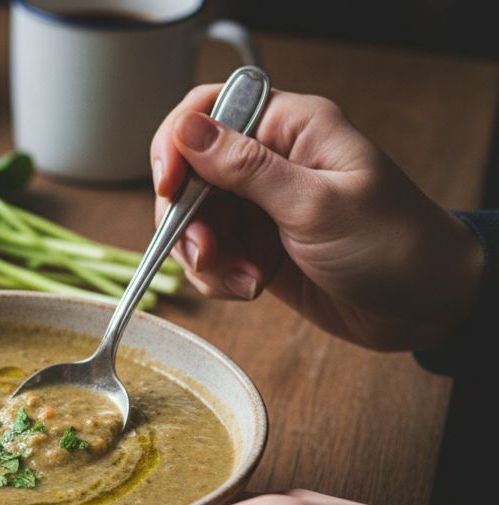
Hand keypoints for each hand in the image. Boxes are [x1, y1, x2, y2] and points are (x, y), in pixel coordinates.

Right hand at [149, 86, 483, 350]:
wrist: (424, 306)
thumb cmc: (391, 244)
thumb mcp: (315, 204)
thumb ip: (246, 169)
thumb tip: (187, 130)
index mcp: (291, 128)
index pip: (209, 110)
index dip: (177, 144)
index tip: (169, 188)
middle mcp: (269, 160)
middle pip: (188, 173)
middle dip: (186, 219)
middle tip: (206, 253)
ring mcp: (260, 204)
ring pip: (191, 220)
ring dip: (202, 256)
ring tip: (242, 281)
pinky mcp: (255, 245)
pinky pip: (208, 255)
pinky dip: (216, 277)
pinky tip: (249, 289)